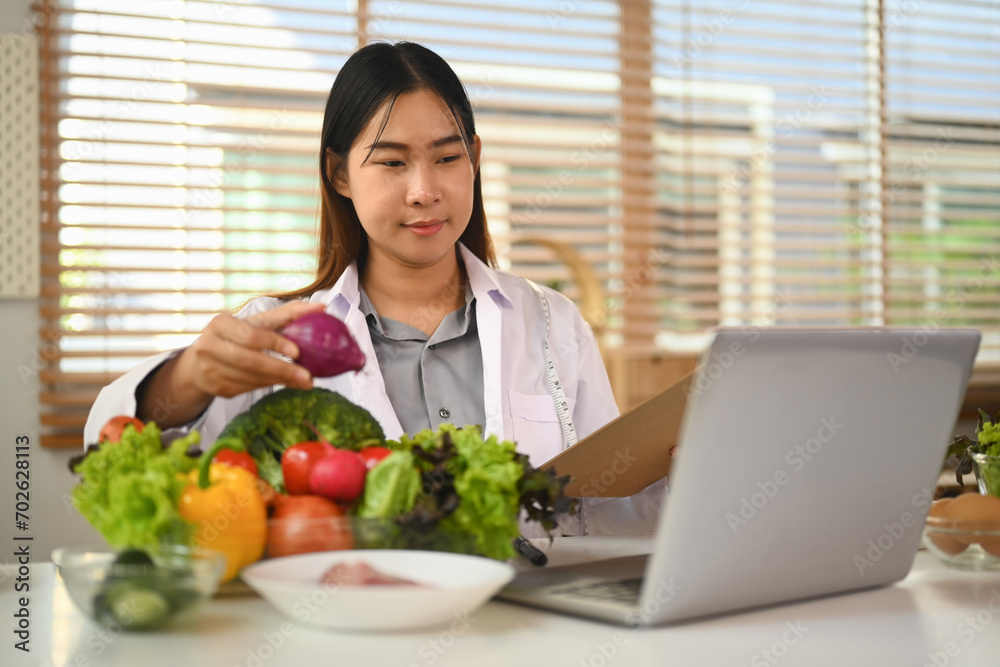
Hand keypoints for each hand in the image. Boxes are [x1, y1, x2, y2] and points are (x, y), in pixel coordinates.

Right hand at [177, 300, 327, 398]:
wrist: (205, 358)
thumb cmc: (240, 335)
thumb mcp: (259, 322)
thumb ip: (289, 314)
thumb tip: (322, 307)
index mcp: (220, 323)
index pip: (250, 335)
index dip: (274, 343)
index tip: (297, 352)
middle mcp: (209, 345)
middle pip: (250, 360)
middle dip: (281, 369)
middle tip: (307, 376)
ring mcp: (209, 369)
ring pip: (250, 378)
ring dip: (278, 380)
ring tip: (302, 380)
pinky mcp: (215, 388)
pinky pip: (247, 389)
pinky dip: (267, 386)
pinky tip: (282, 382)